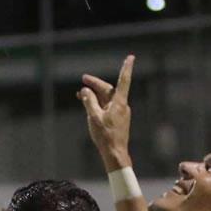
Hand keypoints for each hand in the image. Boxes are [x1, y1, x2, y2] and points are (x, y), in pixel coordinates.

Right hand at [79, 55, 134, 170]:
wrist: (115, 153)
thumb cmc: (105, 135)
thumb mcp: (93, 117)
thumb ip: (89, 101)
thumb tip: (85, 91)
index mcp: (119, 102)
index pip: (123, 81)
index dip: (126, 68)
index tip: (130, 57)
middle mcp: (122, 105)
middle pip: (108, 90)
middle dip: (95, 84)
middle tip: (83, 79)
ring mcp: (120, 112)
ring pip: (106, 99)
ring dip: (94, 96)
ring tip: (80, 95)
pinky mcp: (117, 119)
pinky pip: (106, 107)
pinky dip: (97, 104)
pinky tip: (89, 107)